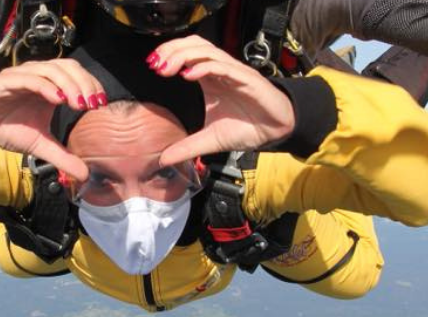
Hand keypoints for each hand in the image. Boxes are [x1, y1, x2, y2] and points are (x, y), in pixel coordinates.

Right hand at [0, 59, 106, 180]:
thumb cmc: (8, 128)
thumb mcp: (39, 146)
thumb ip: (62, 157)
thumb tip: (84, 175)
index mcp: (50, 86)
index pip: (77, 75)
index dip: (91, 85)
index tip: (100, 104)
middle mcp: (38, 76)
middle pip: (68, 66)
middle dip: (84, 83)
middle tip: (93, 104)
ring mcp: (22, 76)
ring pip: (51, 69)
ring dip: (69, 84)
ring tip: (78, 103)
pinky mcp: (5, 81)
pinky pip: (29, 79)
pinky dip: (45, 86)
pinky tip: (57, 99)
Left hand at [148, 35, 295, 165]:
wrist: (275, 132)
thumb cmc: (246, 128)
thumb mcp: (209, 141)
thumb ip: (186, 147)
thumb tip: (163, 160)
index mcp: (210, 78)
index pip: (187, 53)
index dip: (169, 53)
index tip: (152, 65)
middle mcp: (220, 71)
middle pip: (194, 45)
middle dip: (172, 49)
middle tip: (156, 64)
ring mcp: (233, 73)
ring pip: (207, 51)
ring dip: (184, 55)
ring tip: (167, 67)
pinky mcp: (247, 80)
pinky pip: (224, 67)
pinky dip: (205, 67)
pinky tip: (189, 75)